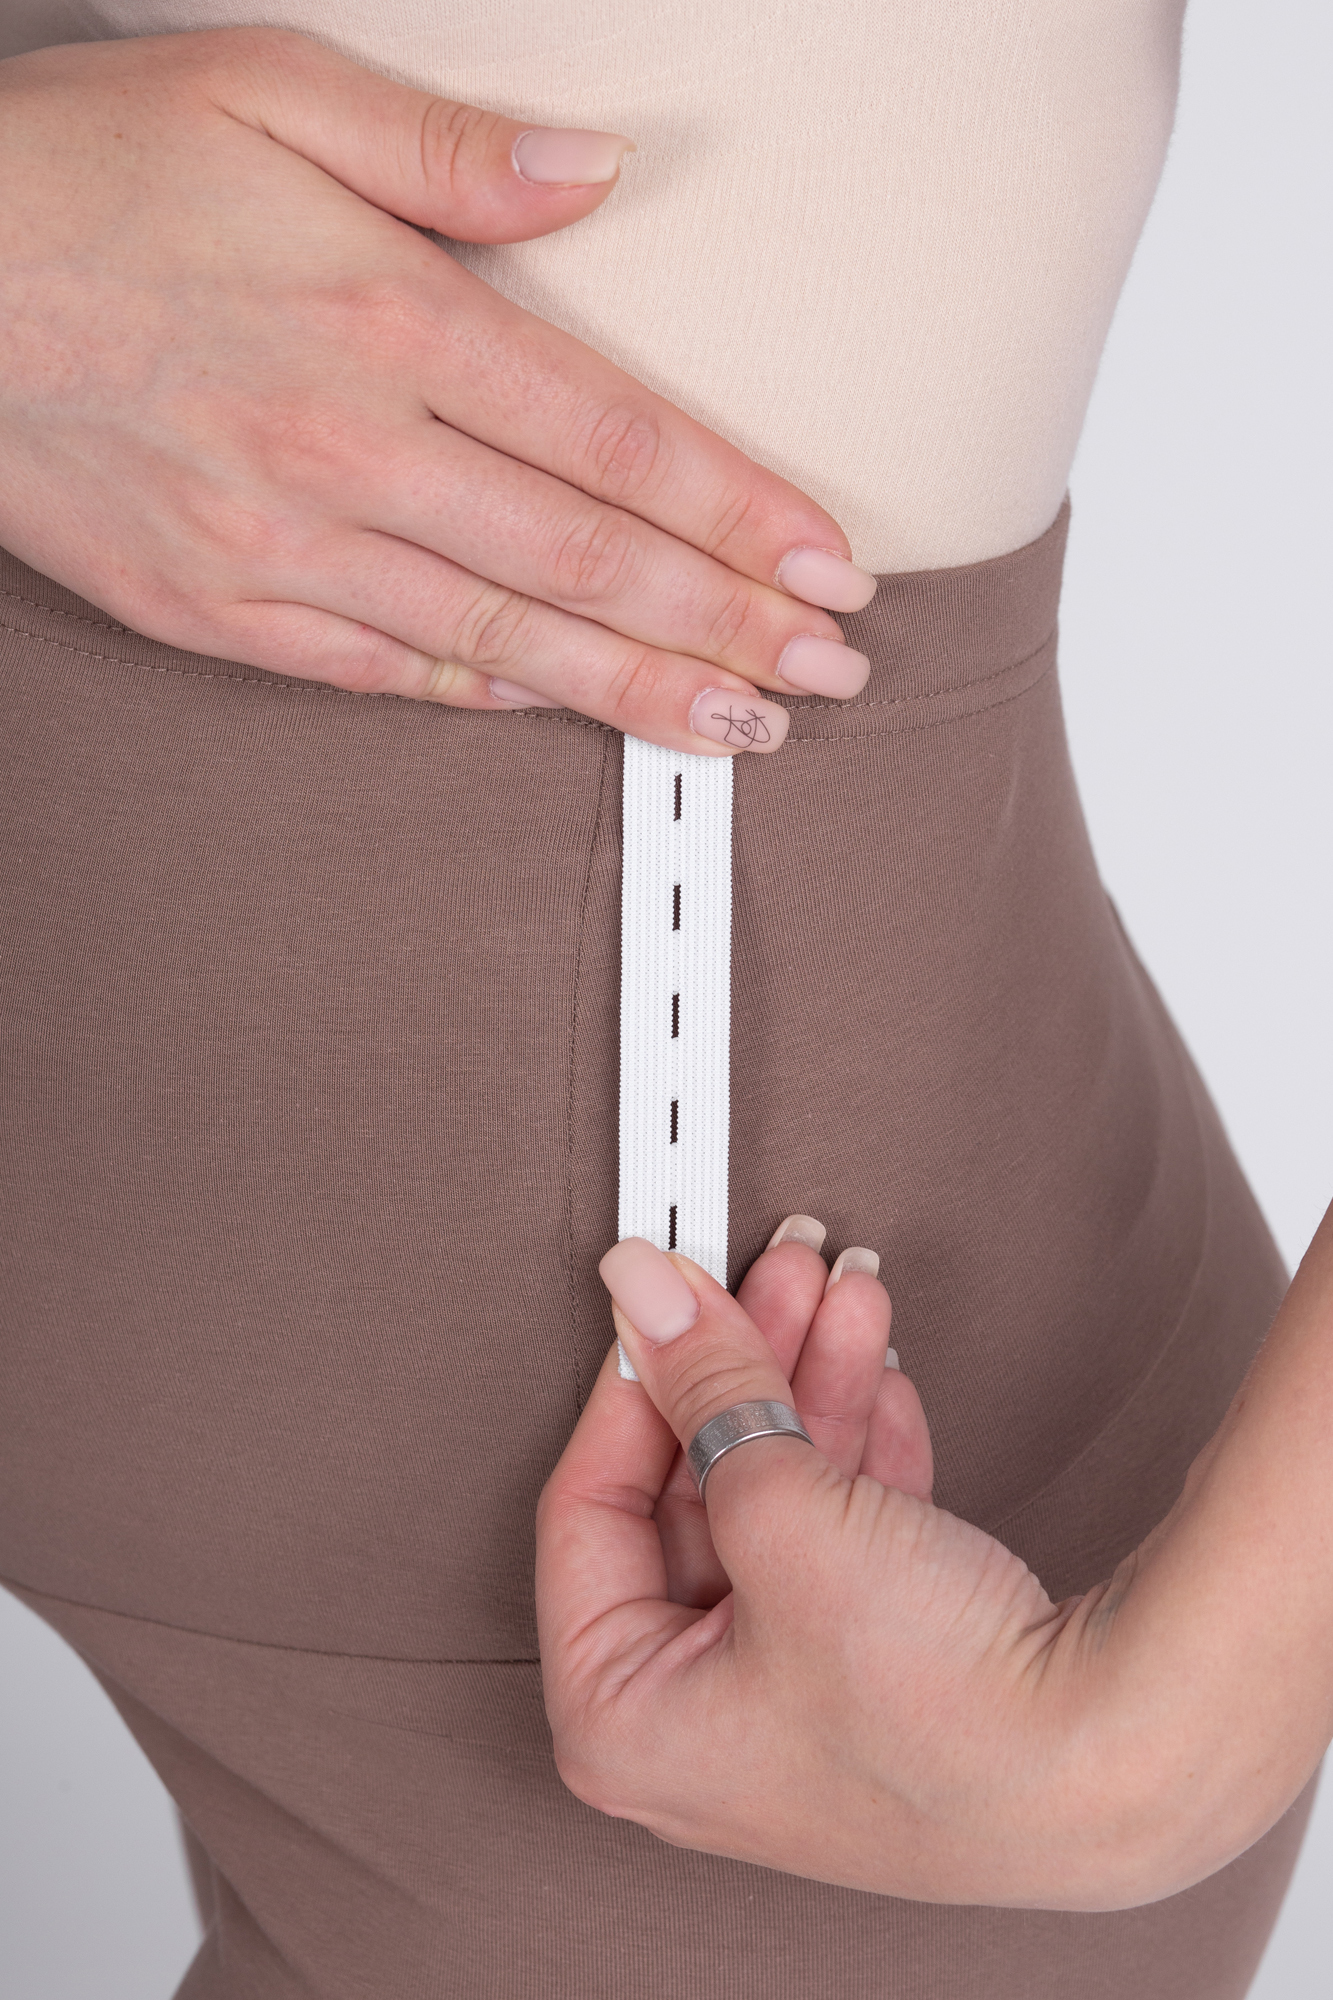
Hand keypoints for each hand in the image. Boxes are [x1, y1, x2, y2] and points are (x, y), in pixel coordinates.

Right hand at [0, 31, 875, 751]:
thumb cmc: (83, 176)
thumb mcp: (266, 87)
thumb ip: (450, 147)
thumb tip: (598, 173)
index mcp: (386, 319)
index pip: (617, 441)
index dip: (740, 513)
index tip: (827, 561)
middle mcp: (352, 454)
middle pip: (589, 562)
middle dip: (730, 623)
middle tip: (831, 670)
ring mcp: (286, 551)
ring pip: (508, 642)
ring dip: (642, 690)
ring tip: (748, 726)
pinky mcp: (224, 612)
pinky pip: (392, 674)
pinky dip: (497, 699)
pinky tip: (574, 716)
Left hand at [538, 1225, 1332, 1910]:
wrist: (1122, 1757)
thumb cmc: (936, 1706)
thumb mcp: (783, 1514)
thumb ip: (703, 1385)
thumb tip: (643, 1293)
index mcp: (623, 1721)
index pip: (588, 1509)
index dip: (634, 1383)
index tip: (664, 1298)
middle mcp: (695, 1721)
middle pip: (689, 1492)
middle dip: (747, 1365)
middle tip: (775, 1271)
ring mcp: (789, 1697)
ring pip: (772, 1498)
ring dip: (810, 1382)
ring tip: (847, 1290)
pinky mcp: (872, 1669)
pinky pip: (837, 1533)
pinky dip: (855, 1448)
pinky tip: (879, 1370)